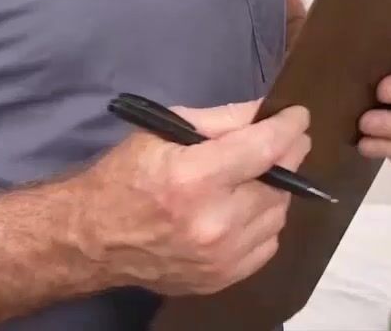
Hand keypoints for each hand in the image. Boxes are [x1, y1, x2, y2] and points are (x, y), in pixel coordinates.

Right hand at [78, 100, 310, 296]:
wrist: (91, 240)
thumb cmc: (125, 177)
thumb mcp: (164, 131)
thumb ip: (222, 120)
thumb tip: (266, 111)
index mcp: (194, 179)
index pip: (264, 149)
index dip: (289, 128)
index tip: (298, 116)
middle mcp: (213, 222)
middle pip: (279, 184)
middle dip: (289, 156)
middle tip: (287, 141)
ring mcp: (220, 257)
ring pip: (278, 215)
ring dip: (277, 190)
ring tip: (261, 175)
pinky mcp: (221, 279)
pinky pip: (267, 244)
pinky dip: (264, 222)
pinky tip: (247, 208)